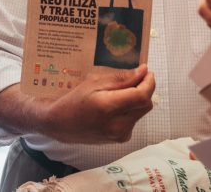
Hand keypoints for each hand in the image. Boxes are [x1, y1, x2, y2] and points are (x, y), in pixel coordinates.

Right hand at [40, 65, 155, 143]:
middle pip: (145, 104)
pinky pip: (134, 119)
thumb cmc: (75, 100)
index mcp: (108, 108)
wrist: (62, 124)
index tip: (147, 71)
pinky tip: (117, 105)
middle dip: (145, 89)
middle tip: (136, 77)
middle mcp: (117, 125)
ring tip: (122, 91)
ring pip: (141, 112)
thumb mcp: (94, 82)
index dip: (149, 82)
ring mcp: (120, 135)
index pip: (141, 96)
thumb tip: (143, 72)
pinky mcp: (120, 138)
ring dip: (138, 99)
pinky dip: (131, 109)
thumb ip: (121, 78)